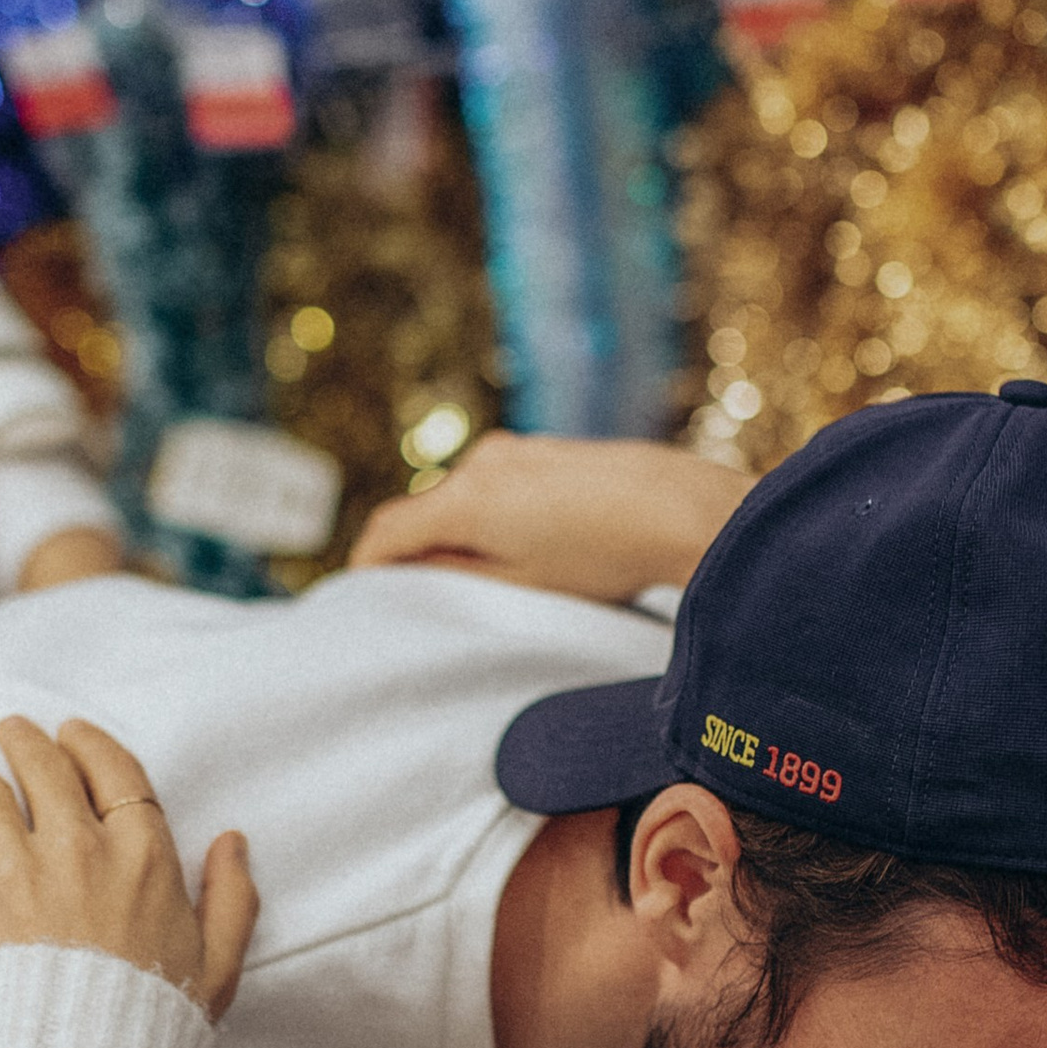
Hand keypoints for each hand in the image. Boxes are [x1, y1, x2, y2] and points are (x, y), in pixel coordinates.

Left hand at [0, 716, 256, 1017]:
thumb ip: (231, 901)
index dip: (92, 746)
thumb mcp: (217, 970)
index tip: (73, 734)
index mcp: (143, 859)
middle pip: (47, 770)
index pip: (117, 775)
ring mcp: (15, 875)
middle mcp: (79, 851)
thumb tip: (233, 841)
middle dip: (25, 742)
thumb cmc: (154, 1029)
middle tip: (9, 729)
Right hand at [349, 432, 747, 607]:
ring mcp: (517, 450)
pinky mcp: (547, 449)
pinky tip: (529, 545)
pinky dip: (493, 513)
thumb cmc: (603, 559)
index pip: (387, 531)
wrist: (683, 511)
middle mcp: (481, 463)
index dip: (367, 565)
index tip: (363, 594)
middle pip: (424, 511)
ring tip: (487, 577)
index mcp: (464, 500)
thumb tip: (414, 568)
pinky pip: (498, 483)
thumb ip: (455, 575)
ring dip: (458, 530)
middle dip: (416, 551)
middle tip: (423, 598)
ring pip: (463, 496)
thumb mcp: (519, 586)